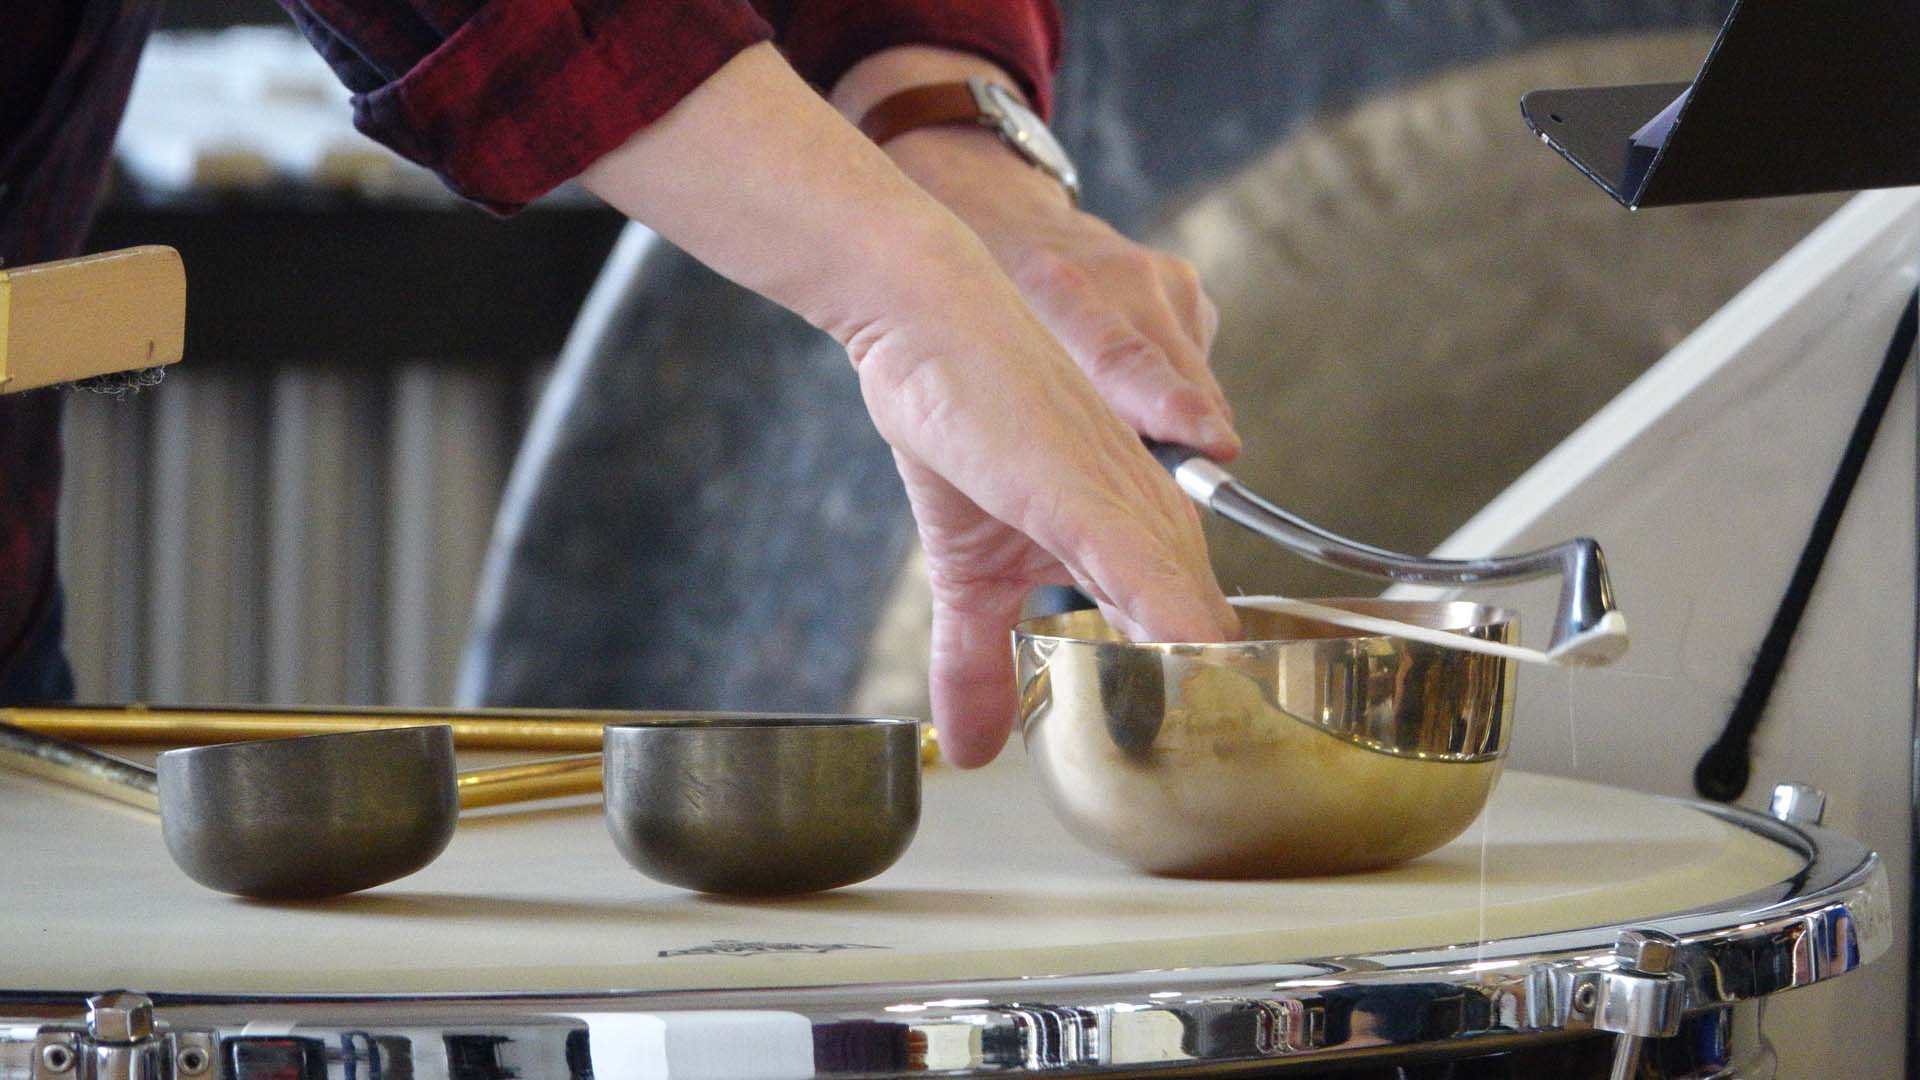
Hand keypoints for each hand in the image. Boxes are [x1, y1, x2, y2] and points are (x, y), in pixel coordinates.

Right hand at [581, 44, 1235, 765]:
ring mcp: (1127, 499)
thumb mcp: (965, 569)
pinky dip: (1173, 615)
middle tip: (1242, 758)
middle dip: (1228, 695)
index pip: (1187, 629)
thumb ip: (976, 659)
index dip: (1208, 692)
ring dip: (1213, 667)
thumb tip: (963, 749)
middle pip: (1203, 625)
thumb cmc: (958, 412)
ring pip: (1188, 601)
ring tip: (1243, 728)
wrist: (923, 311)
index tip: (1224, 746)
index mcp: (1131, 533)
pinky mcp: (1089, 486)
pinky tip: (1199, 658)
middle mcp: (1149, 513)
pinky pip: (1144, 559)